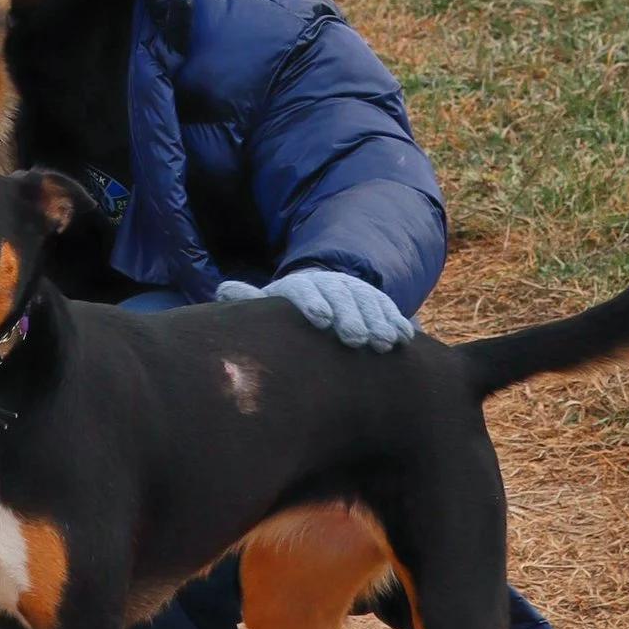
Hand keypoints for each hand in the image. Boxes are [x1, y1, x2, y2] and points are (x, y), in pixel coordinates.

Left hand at [217, 267, 415, 350]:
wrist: (321, 299)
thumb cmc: (288, 317)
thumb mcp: (270, 308)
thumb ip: (250, 300)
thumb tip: (223, 291)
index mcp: (299, 286)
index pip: (304, 289)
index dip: (312, 303)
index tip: (321, 321)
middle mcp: (329, 284)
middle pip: (340, 296)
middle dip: (350, 317)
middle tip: (355, 340)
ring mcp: (355, 290)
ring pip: (368, 302)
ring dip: (378, 321)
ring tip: (383, 344)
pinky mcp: (377, 300)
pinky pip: (389, 307)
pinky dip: (398, 321)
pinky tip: (405, 338)